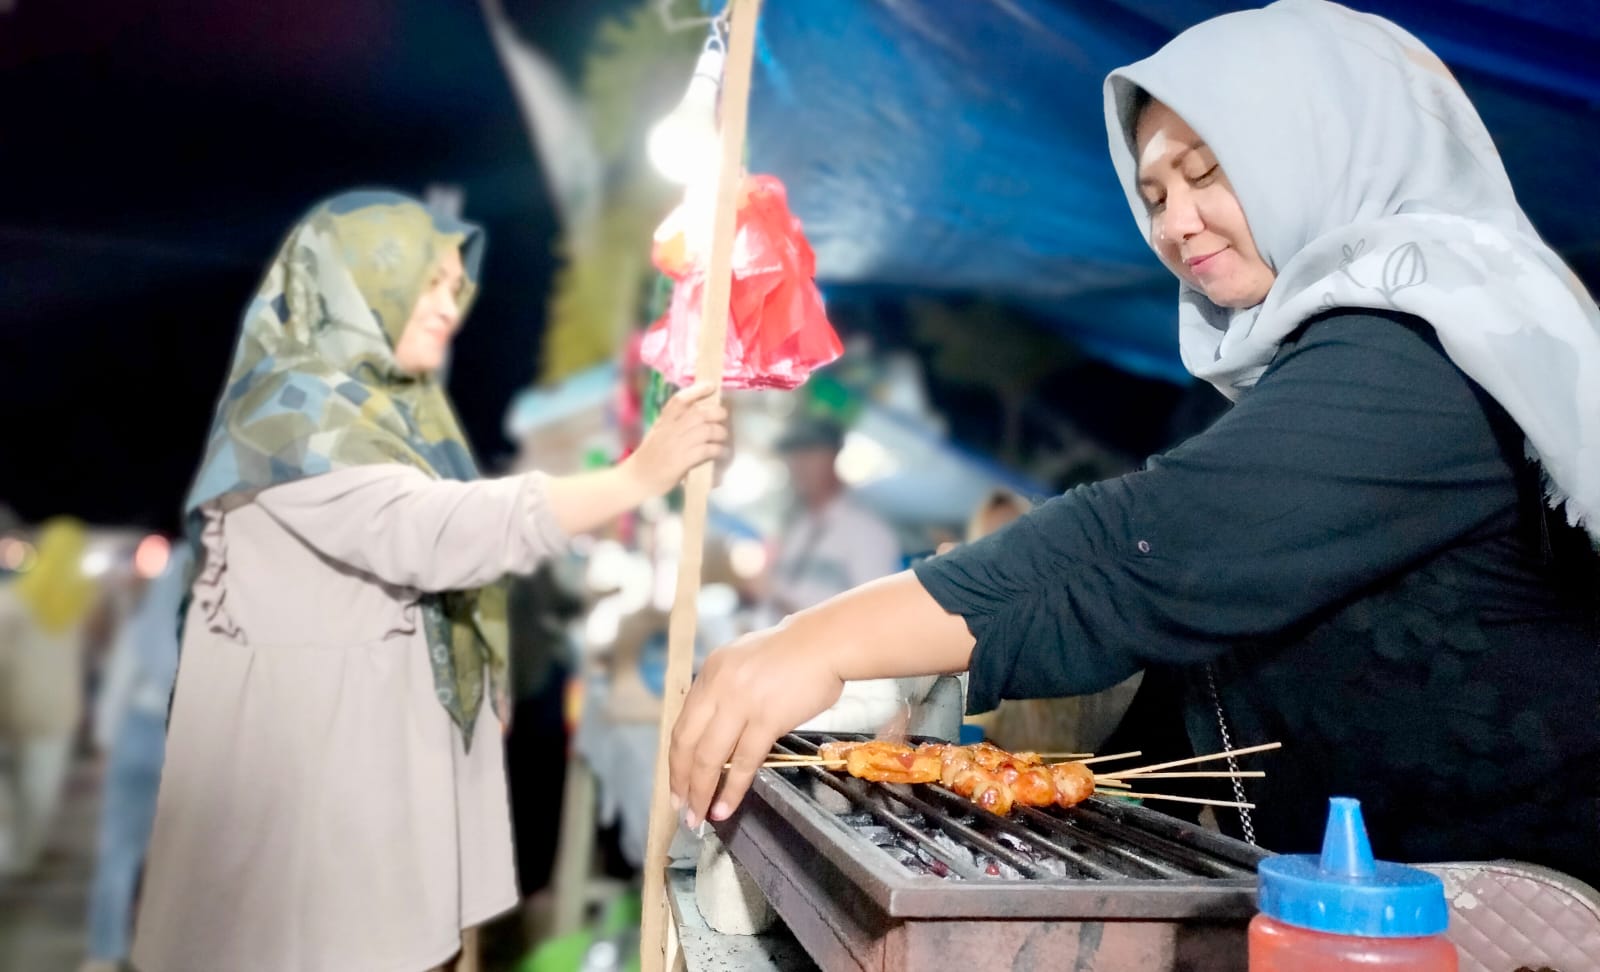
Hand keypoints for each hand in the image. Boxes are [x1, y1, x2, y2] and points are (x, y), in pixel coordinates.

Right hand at [622, 383, 728, 497]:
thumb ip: (674, 424)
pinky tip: (721, 453)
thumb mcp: (658, 434)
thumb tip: (699, 416)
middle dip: (716, 413)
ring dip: (720, 433)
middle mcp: (670, 430)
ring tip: (723, 438)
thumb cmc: (649, 459)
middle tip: (723, 417)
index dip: (697, 390)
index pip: (680, 400)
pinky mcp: (682, 461)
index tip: (711, 386)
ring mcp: (676, 445)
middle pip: (699, 414)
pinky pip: (707, 450)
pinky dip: (718, 450)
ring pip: (706, 430)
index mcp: (663, 422)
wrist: (636, 480)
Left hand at [669, 622, 844, 826]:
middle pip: (687, 744)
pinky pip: (744, 761)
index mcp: (711, 672)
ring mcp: (741, 702)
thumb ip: (725, 692)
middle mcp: (719, 686)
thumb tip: (715, 732)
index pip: (682, 725)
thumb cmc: (794, 654)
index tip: (677, 784)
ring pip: (710, 757)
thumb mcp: (744, 664)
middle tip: (682, 809)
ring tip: (699, 817)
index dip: (676, 760)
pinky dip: (732, 789)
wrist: (826, 642)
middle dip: (681, 782)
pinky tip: (726, 807)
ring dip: (702, 792)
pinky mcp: (767, 718)